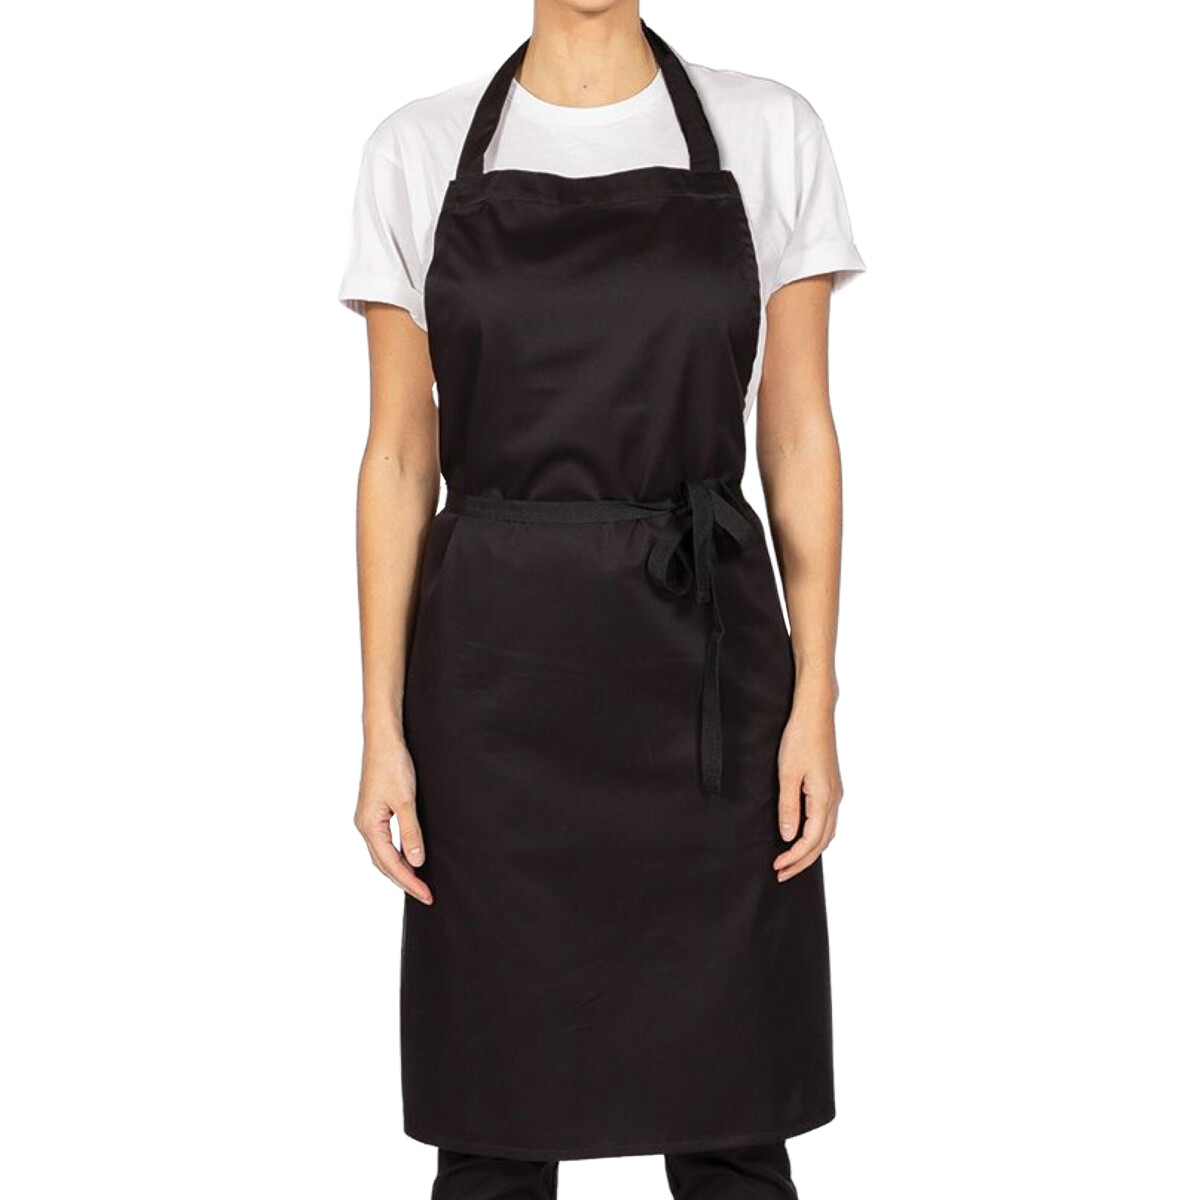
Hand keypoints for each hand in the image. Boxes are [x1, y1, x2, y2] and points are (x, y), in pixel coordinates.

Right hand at [354, 736, 432, 904]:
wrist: (382, 740)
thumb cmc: (392, 765)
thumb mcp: (406, 801)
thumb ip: (411, 832)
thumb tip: (416, 861)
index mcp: (369, 825)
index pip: (391, 863)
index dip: (410, 881)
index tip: (426, 894)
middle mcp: (364, 825)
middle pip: (383, 864)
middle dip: (404, 881)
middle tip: (425, 895)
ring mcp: (367, 818)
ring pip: (382, 854)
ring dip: (399, 870)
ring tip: (418, 882)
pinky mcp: (373, 811)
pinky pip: (383, 841)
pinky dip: (395, 854)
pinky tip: (407, 856)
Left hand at [774, 706, 842, 881]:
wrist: (815, 714)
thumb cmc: (799, 739)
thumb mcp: (787, 774)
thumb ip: (788, 807)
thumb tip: (788, 836)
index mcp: (824, 798)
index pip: (811, 840)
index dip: (795, 857)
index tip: (778, 866)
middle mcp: (835, 799)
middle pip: (822, 842)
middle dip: (802, 861)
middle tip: (782, 873)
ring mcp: (836, 792)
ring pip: (827, 833)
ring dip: (810, 850)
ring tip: (790, 861)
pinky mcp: (831, 786)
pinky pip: (827, 820)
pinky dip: (816, 836)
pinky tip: (803, 837)